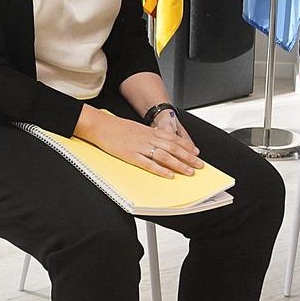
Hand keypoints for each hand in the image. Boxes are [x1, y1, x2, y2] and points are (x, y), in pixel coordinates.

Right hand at [77, 106, 202, 177]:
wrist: (100, 125)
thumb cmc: (116, 127)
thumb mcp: (137, 128)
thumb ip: (149, 135)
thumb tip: (160, 140)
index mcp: (150, 132)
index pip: (173, 139)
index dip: (186, 146)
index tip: (196, 152)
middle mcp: (148, 138)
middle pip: (173, 148)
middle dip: (188, 157)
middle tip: (199, 165)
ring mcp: (140, 147)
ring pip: (165, 156)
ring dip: (179, 164)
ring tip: (189, 171)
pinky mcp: (131, 155)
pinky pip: (149, 164)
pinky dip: (161, 170)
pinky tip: (169, 175)